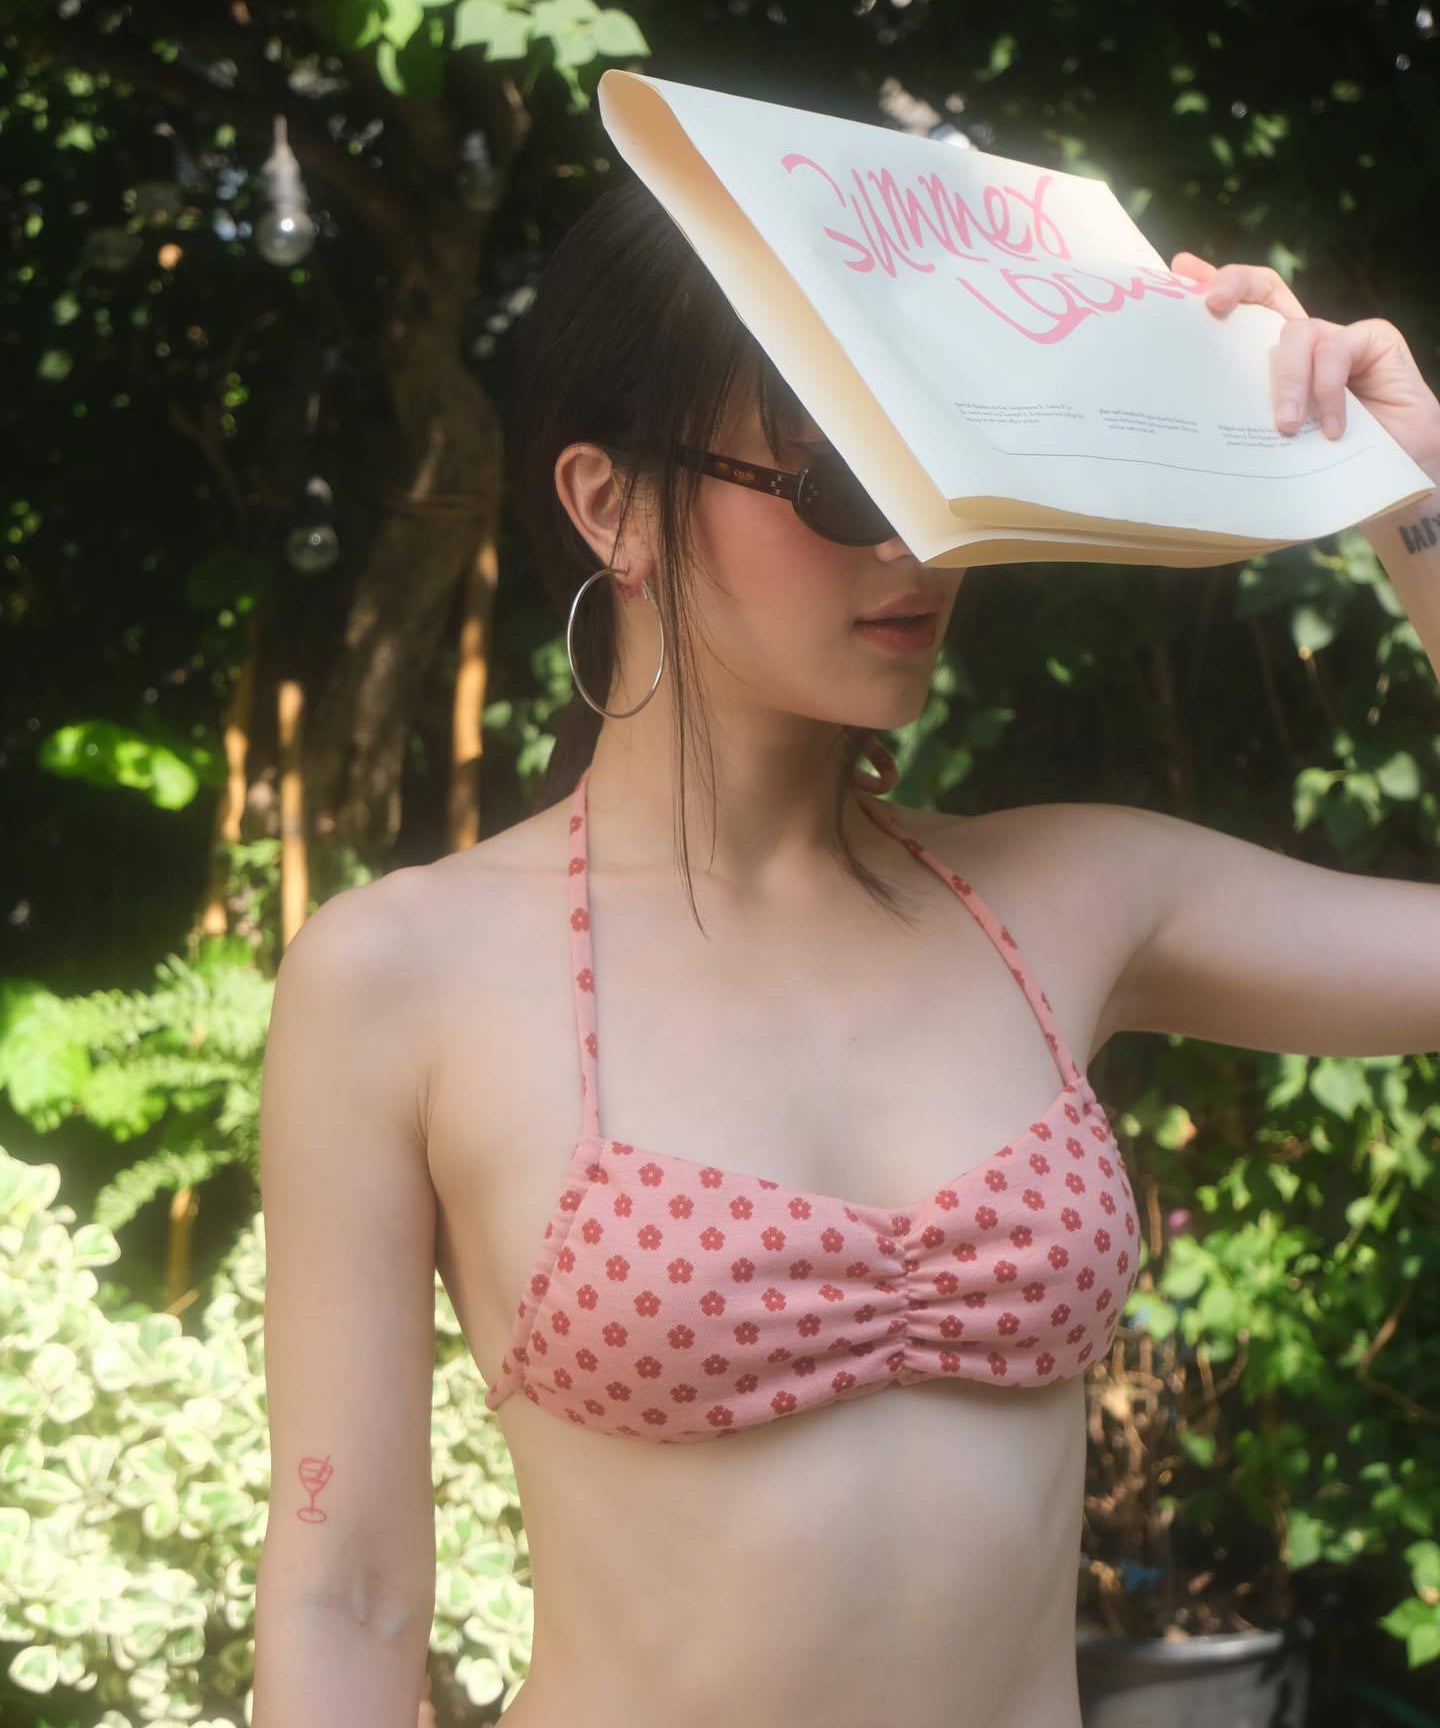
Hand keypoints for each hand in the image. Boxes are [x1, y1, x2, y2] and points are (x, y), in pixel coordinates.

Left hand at [1171, 251, 1439, 486]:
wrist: (1387, 477)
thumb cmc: (1322, 465)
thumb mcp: (1271, 440)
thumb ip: (1242, 417)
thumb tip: (1188, 425)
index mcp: (1268, 362)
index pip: (1238, 313)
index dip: (1214, 286)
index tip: (1180, 274)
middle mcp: (1300, 341)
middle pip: (1264, 289)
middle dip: (1235, 285)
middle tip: (1212, 305)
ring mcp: (1336, 336)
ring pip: (1296, 335)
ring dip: (1287, 382)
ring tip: (1284, 427)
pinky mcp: (1372, 339)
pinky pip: (1336, 351)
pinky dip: (1328, 391)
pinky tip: (1329, 428)